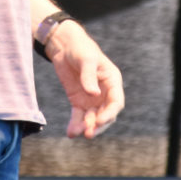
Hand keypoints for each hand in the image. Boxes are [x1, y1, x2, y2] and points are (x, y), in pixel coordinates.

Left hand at [46, 21, 124, 138]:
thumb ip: (89, 76)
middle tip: (88, 133)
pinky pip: (79, 116)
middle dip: (98, 125)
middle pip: (106, 114)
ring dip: (86, 127)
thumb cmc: (80, 48)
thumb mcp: (86, 60)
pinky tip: (71, 133)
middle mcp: (104, 92)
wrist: (64, 46)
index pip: (115, 102)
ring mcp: (91, 98)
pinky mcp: (78, 101)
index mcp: (112, 81)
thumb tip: (94, 94)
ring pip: (92, 118)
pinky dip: (75, 124)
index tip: (98, 121)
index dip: (109, 114)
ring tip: (77, 132)